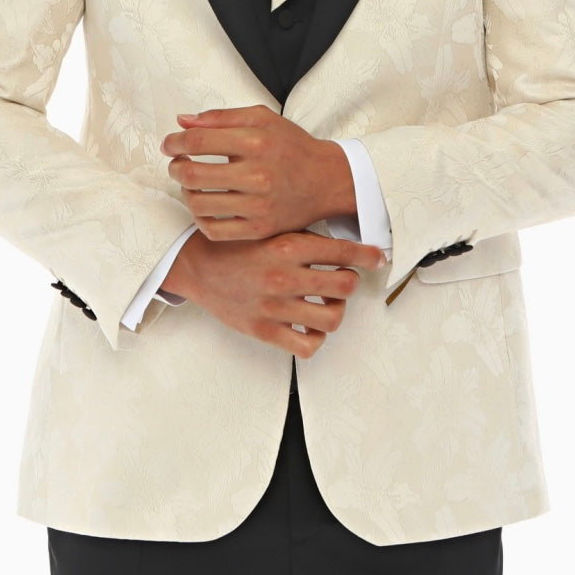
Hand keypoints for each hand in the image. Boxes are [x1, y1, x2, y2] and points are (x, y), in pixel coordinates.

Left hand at [160, 103, 355, 239]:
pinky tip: (204, 206)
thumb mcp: (262, 119)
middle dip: (175, 168)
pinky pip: (213, 230)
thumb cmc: (291, 147)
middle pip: (193, 175)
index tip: (169, 145)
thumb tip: (182, 121)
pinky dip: (199, 218)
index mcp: (257, 142)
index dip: (174, 143)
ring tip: (191, 185)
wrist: (326, 181)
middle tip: (177, 165)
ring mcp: (259, 206)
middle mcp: (258, 175)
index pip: (198, 141)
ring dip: (184, 193)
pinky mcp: (259, 229)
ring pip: (198, 204)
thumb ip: (221, 117)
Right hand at [161, 228, 386, 356]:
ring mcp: (274, 306)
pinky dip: (316, 337)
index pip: (344, 252)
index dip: (369, 255)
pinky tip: (309, 324)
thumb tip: (346, 244)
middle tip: (341, 280)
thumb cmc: (237, 246)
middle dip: (349, 282)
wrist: (197, 266)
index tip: (377, 257)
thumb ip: (305, 236)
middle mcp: (283, 276)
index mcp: (287, 245)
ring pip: (332, 318)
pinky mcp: (264, 330)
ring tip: (327, 303)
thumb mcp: (270, 228)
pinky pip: (308, 345)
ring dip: (336, 310)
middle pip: (345, 286)